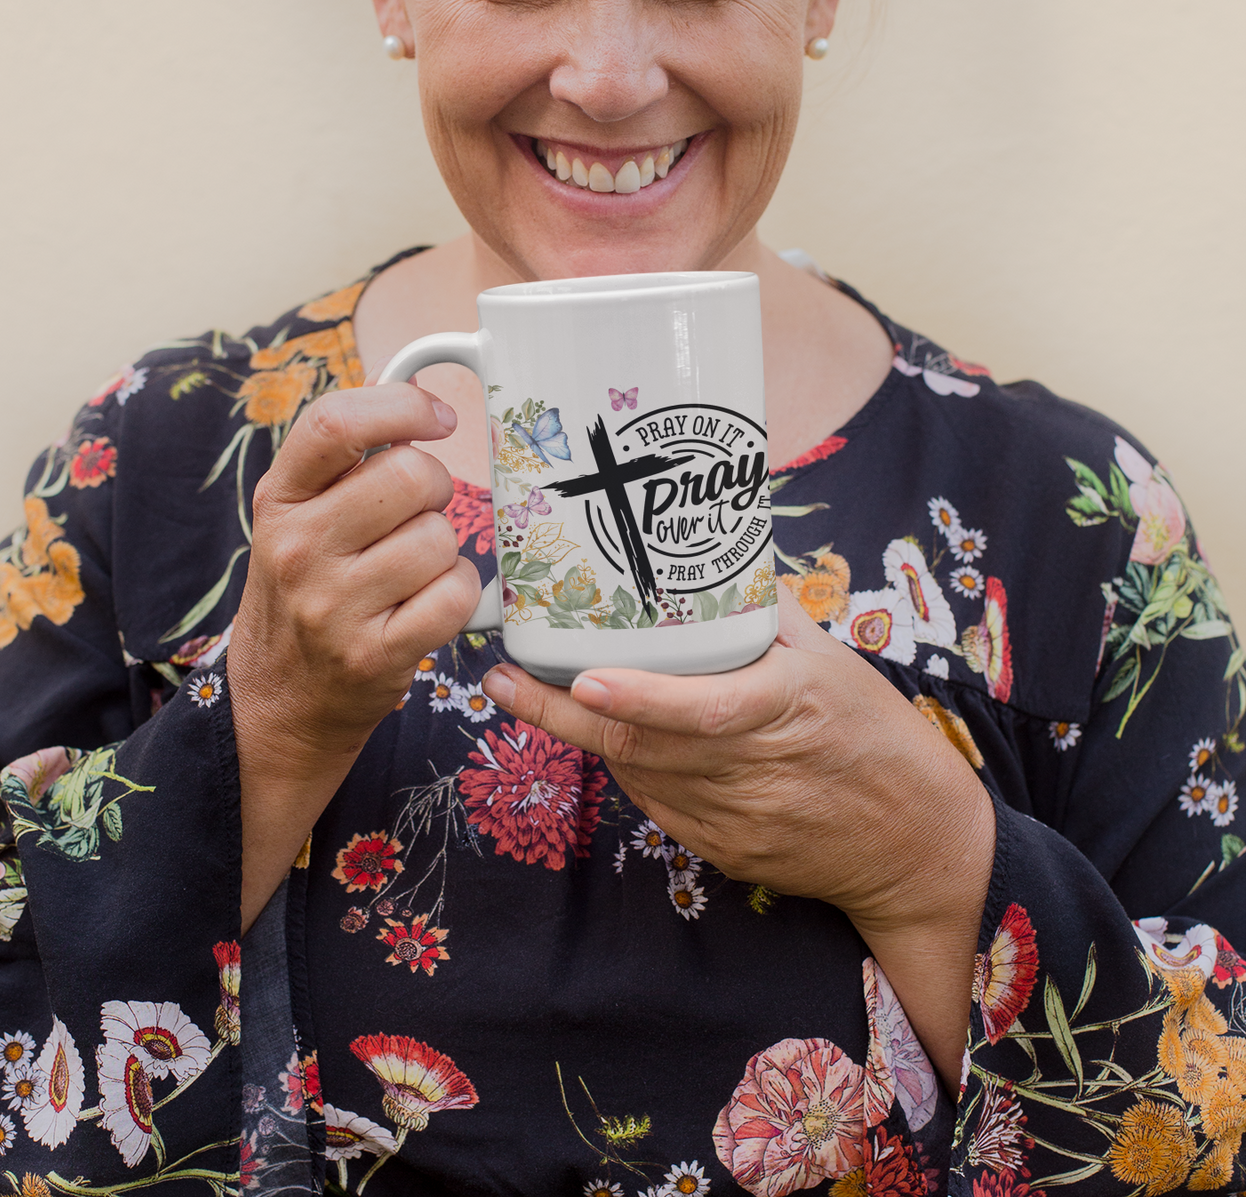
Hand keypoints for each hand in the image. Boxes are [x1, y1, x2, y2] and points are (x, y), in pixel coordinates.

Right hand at [227, 383, 480, 925]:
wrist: (278, 704)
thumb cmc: (306, 590)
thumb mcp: (299, 516)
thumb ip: (345, 457)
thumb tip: (407, 384)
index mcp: (279, 498)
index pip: (336, 422)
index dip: (401, 405)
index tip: (437, 417)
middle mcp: (297, 547)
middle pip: (412, 476)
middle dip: (436, 490)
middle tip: (418, 517)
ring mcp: (332, 606)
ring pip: (441, 538)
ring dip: (446, 551)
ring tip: (412, 572)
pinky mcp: (373, 656)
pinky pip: (457, 595)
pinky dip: (459, 595)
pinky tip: (428, 604)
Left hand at [480, 587, 993, 1086]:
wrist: (915, 845)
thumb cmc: (879, 737)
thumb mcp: (836, 663)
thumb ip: (770, 619)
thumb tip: (713, 566)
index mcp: (788, 708)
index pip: (704, 708)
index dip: (640, 696)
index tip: (583, 676)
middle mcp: (754, 768)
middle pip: (642, 745)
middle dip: (559, 713)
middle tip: (502, 677)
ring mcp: (735, 818)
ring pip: (639, 774)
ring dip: (583, 734)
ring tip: (531, 690)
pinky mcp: (725, 851)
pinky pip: (658, 805)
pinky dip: (628, 767)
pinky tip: (606, 735)